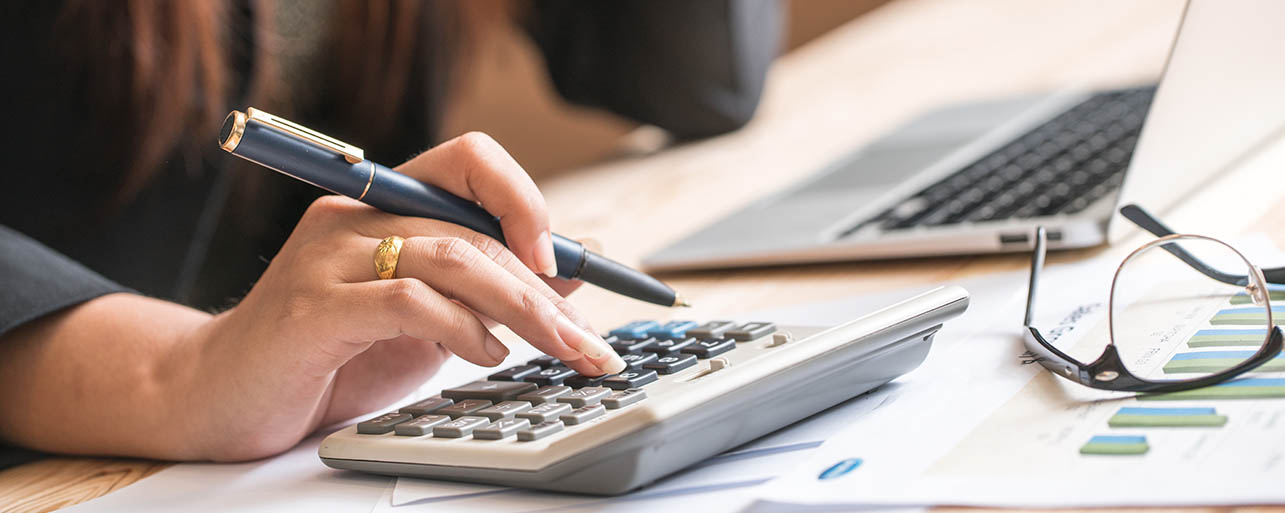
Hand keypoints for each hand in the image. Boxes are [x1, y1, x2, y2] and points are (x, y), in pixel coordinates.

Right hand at [184, 132, 624, 458]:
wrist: (218, 394)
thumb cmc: (327, 354)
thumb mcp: (425, 318)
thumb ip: (484, 290)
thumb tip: (570, 269)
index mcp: (384, 205)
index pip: (470, 159)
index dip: (525, 200)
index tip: (561, 259)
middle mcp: (356, 218)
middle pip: (476, 228)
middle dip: (545, 288)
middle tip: (588, 339)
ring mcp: (330, 259)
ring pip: (453, 257)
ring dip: (521, 307)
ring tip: (555, 347)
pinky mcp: (313, 309)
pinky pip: (408, 301)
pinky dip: (461, 328)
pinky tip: (485, 353)